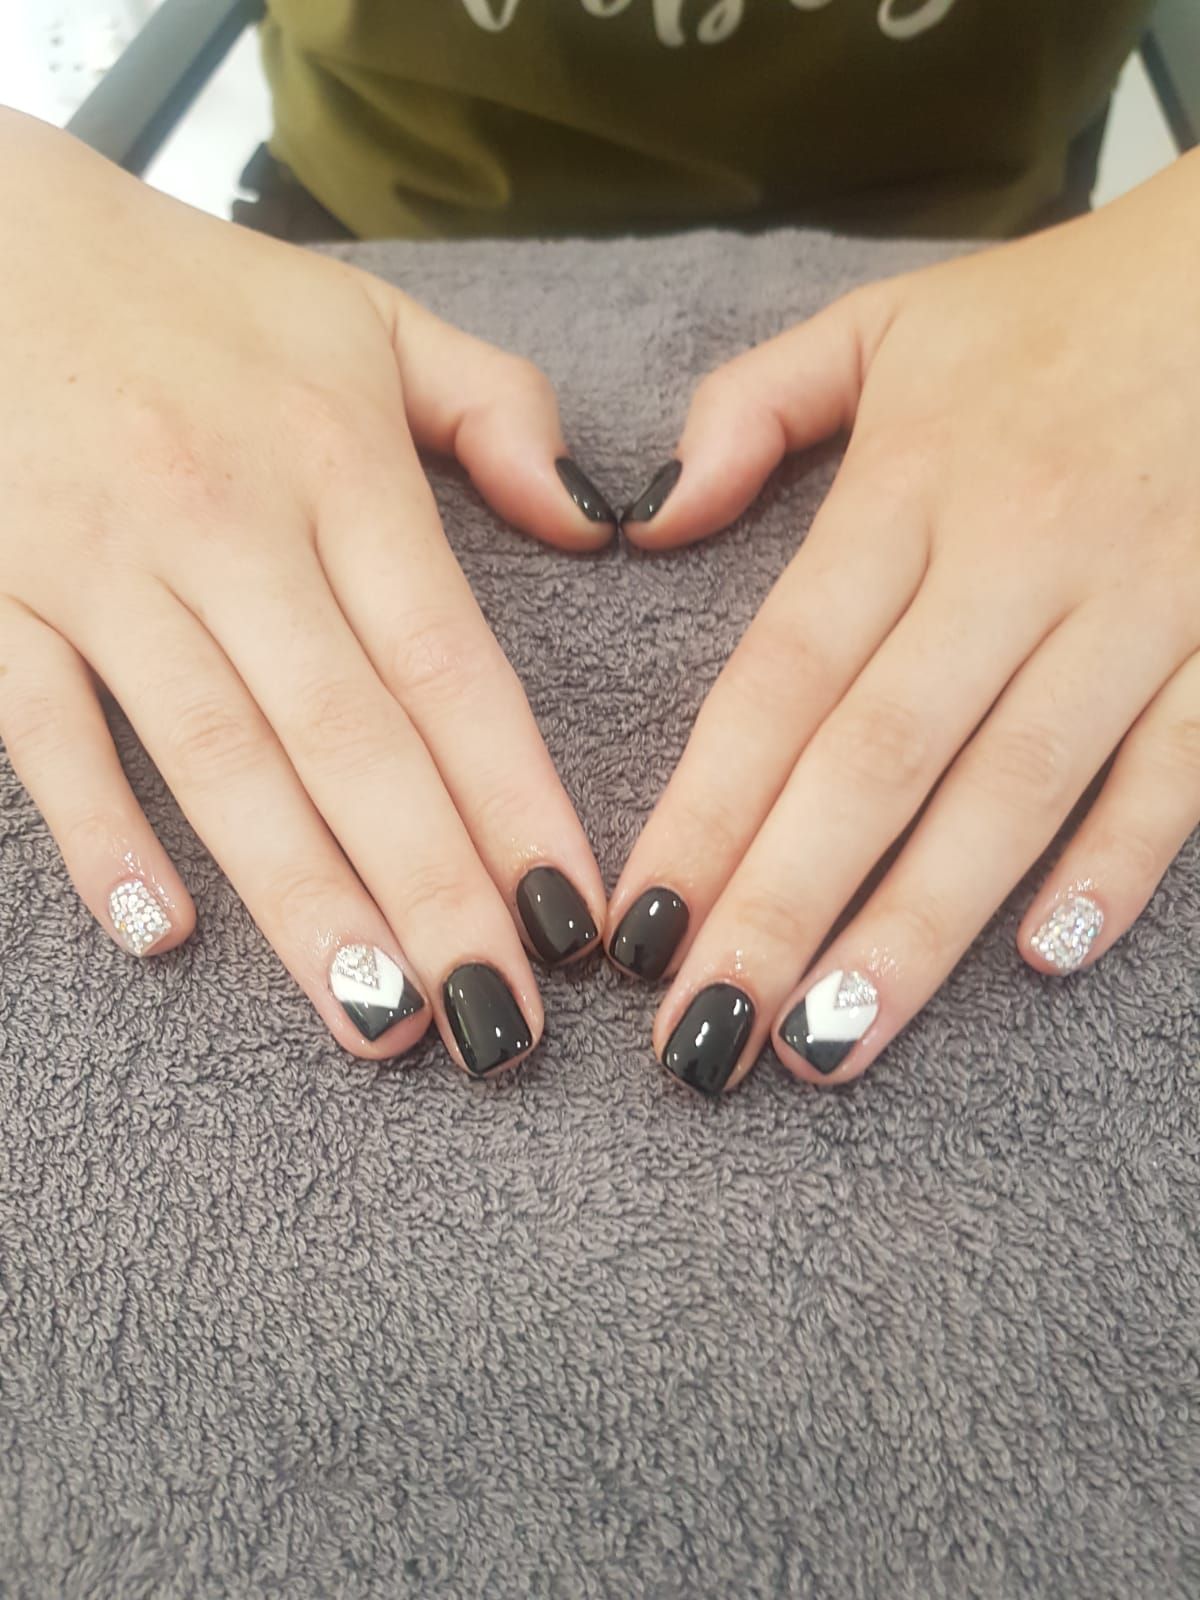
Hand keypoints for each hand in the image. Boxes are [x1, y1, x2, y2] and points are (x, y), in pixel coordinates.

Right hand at [0, 111, 615, 1076]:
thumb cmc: (196, 295)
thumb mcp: (369, 320)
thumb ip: (498, 413)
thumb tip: (599, 525)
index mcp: (336, 464)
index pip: (447, 664)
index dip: (514, 797)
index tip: (574, 916)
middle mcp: (228, 524)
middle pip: (350, 739)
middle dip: (432, 892)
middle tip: (496, 1023)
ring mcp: (103, 565)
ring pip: (217, 756)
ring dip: (301, 897)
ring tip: (376, 1020)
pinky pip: (45, 727)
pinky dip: (98, 827)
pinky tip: (160, 933)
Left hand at [609, 150, 1199, 1093]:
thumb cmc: (1050, 317)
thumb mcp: (884, 326)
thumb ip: (750, 410)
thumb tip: (646, 521)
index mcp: (911, 487)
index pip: (782, 676)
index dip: (705, 809)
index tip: (638, 926)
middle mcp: (1014, 554)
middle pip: (879, 756)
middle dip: (784, 907)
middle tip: (704, 1041)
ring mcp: (1134, 601)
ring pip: (1015, 785)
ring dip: (921, 925)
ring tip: (830, 1044)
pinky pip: (1180, 761)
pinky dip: (1121, 857)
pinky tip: (1048, 957)